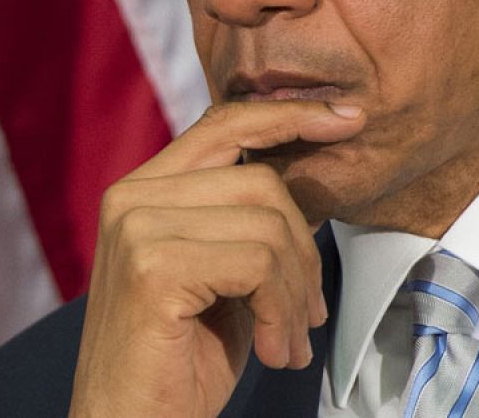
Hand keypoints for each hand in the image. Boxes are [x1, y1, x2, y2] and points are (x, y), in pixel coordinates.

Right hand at [68, 100, 365, 416]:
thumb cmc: (177, 363)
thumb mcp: (222, 278)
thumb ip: (245, 223)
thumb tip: (312, 179)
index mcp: (141, 191)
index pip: (223, 123)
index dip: (289, 115)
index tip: (348, 119)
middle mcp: (130, 198)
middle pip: (261, 180)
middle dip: (305, 251)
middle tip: (309, 315)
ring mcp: (136, 228)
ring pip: (268, 226)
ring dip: (298, 295)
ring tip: (290, 342)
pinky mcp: (152, 268)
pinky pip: (259, 265)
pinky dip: (283, 314)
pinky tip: (275, 353)